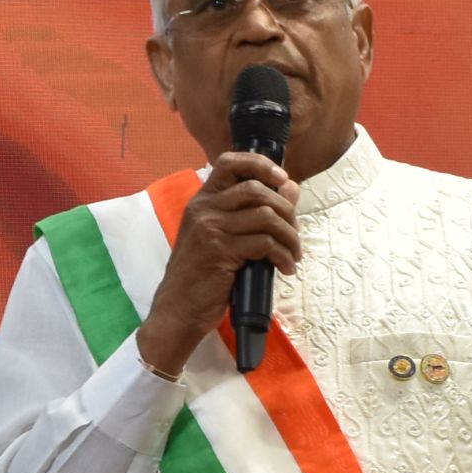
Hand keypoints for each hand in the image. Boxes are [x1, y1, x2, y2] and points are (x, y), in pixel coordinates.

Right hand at [131, 150, 302, 379]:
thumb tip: (291, 188)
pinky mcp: (220, 251)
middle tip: (294, 233)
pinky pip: (265, 244)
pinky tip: (285, 268)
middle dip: (286, 210)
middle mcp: (204, 209)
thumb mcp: (222, 238)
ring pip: (266, 216)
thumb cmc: (201, 276)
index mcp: (202, 201)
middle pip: (256, 189)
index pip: (229, 162)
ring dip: (289, 236)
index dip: (260, 165)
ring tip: (293, 254)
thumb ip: (252, 212)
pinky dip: (283, 256)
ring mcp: (211, 229)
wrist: (177, 310)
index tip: (282, 180)